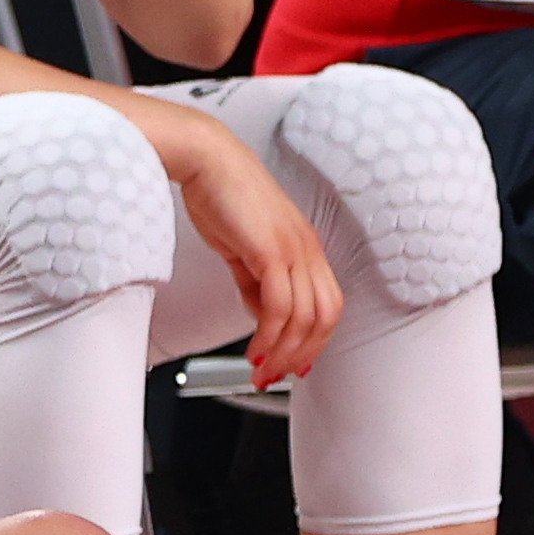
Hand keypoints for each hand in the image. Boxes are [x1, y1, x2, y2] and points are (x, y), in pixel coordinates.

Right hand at [162, 124, 340, 385]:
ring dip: (282, 353)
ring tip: (260, 370)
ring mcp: (293, 249)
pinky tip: (254, 349)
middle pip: (324, 317)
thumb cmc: (222, 193)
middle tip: (277, 375)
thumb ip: (254, 282)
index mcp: (305, 246)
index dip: (316, 340)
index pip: (326, 304)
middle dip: (302, 354)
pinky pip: (280, 307)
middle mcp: (307, 248)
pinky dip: (269, 336)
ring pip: (304, 318)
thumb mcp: (242, 246)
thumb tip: (260, 314)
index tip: (296, 362)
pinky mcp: (271, 251)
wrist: (207, 159)